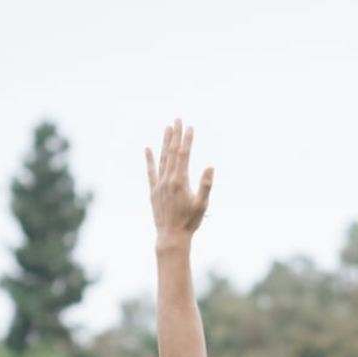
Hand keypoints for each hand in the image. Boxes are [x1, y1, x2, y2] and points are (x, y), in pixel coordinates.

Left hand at [146, 120, 212, 244]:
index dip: (187, 140)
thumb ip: (206, 185)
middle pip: (172, 152)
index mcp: (180, 181)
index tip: (190, 127)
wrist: (171, 237)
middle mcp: (168, 180)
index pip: (184, 154)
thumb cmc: (189, 222)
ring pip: (162, 159)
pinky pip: (151, 172)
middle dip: (175, 135)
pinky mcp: (153, 191)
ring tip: (167, 128)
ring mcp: (159, 185)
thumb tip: (210, 167)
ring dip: (165, 143)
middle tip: (177, 119)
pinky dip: (149, 160)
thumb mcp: (202, 205)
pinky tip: (148, 149)